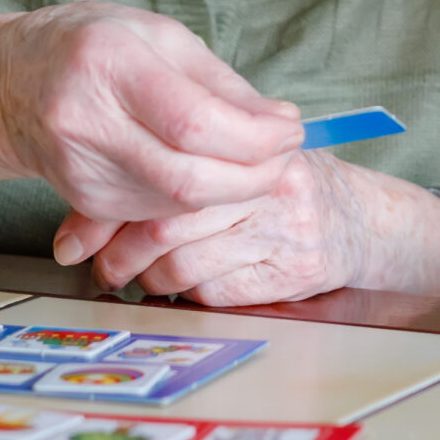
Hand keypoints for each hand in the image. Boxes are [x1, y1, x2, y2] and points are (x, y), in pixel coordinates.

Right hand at [0, 2, 303, 233]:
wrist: (7, 84)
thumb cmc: (88, 45)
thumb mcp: (157, 36)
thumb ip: (220, 83)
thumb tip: (280, 121)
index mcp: (107, 64)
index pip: (193, 123)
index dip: (254, 137)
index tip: (292, 129)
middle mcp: (85, 122)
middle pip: (188, 178)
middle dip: (254, 175)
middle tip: (286, 155)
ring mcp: (81, 169)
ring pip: (178, 204)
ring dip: (235, 189)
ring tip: (260, 160)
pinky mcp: (85, 200)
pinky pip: (159, 210)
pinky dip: (201, 198)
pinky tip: (219, 174)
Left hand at [67, 150, 439, 304]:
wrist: (360, 221)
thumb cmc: (279, 190)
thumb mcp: (232, 164)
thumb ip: (173, 173)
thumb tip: (82, 221)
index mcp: (245, 144)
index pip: (160, 177)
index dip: (110, 212)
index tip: (79, 236)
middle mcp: (268, 182)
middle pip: (166, 225)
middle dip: (119, 254)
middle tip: (102, 268)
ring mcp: (284, 228)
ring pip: (184, 265)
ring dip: (150, 280)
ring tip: (143, 278)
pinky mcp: (293, 271)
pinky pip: (215, 292)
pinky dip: (189, 295)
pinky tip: (187, 286)